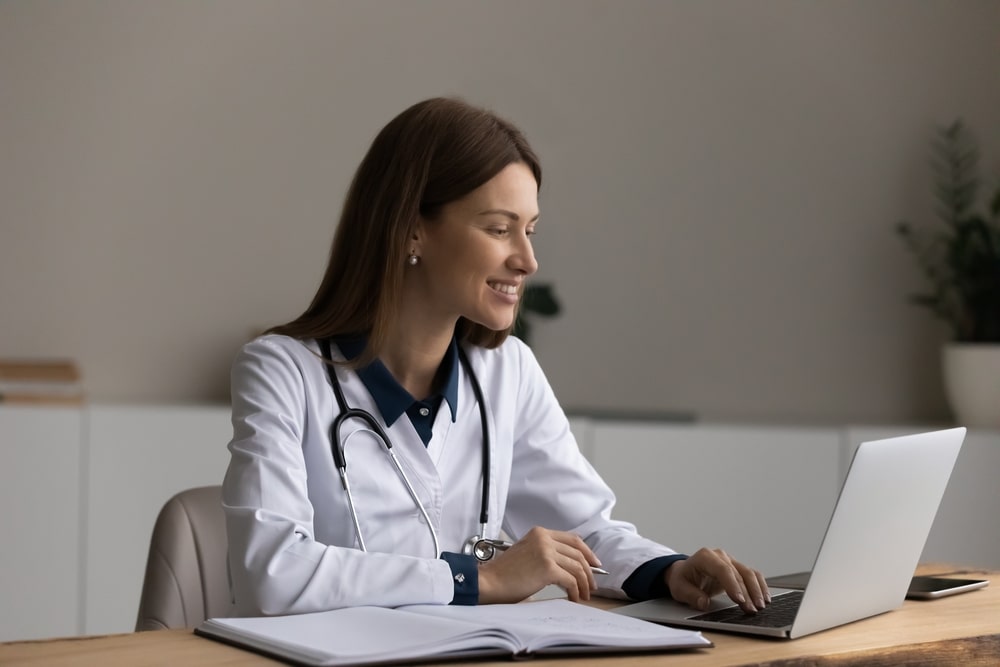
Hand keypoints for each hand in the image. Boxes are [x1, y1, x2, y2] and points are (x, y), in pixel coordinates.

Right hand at [477, 527, 601, 603]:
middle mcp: (544, 538)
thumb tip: (569, 565)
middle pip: (578, 553)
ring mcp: (546, 551)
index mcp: (540, 532)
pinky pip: (570, 580)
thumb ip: (546, 552)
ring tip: (584, 594)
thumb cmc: (505, 573)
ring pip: (577, 567)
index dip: (587, 552)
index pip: (573, 539)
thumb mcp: (527, 552)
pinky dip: (575, 591)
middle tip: (592, 584)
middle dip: (589, 570)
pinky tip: (574, 598)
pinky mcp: (547, 568)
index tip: (594, 564)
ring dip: (584, 583)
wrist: (489, 582)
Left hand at [665, 547, 769, 612]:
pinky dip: (760, 586)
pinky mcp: (737, 568)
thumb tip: (704, 603)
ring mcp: (730, 561)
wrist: (684, 573)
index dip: (733, 585)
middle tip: (752, 610)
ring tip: (761, 606)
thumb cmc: (682, 579)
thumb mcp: (679, 588)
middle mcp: (720, 556)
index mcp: (705, 557)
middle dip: (747, 593)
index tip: (740, 600)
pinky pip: (752, 575)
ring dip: (757, 590)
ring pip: (749, 573)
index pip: (723, 570)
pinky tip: (765, 598)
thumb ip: (691, 595)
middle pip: (738, 573)